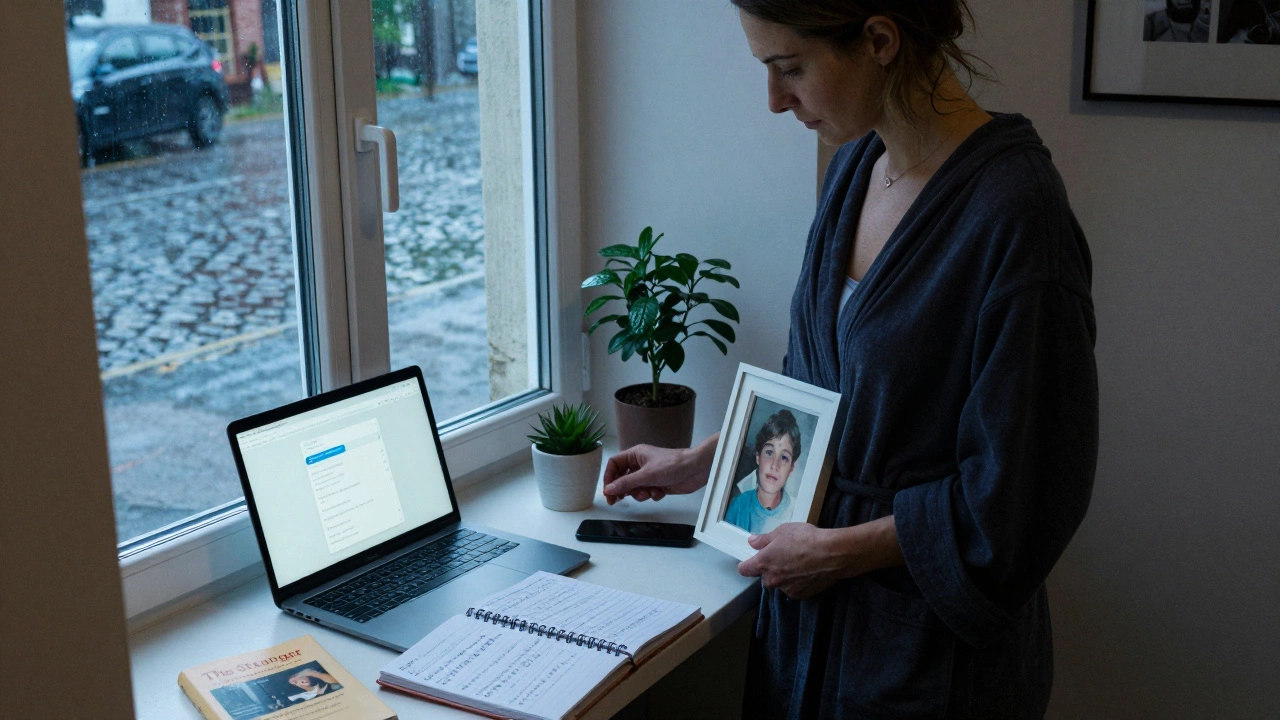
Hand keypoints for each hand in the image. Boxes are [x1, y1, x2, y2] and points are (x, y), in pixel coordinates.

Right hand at [601, 435, 716, 504]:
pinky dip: (652, 495)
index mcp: (635, 455)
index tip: (607, 491)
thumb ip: (626, 483)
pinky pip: (647, 493)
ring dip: (639, 494)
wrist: (696, 469)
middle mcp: (641, 464)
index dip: (609, 477)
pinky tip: (660, 492)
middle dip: (623, 490)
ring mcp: (649, 475)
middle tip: (616, 501)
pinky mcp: (658, 484)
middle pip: (622, 478)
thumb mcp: (646, 475)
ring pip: (635, 488)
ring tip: (647, 493)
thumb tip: (608, 489)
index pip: (614, 464)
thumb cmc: (673, 464)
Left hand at [737, 517, 903, 599]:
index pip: (744, 569)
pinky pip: (795, 589)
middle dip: (771, 570)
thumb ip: (764, 539)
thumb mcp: (782, 531)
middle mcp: (772, 579)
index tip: (749, 562)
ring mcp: (786, 589)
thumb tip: (752, 541)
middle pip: (765, 578)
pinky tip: (808, 571)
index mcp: (764, 563)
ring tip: (800, 563)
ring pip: (781, 584)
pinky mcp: (801, 595)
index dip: (746, 565)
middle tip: (784, 557)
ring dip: (786, 577)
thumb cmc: (807, 539)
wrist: (832, 554)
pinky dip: (799, 583)